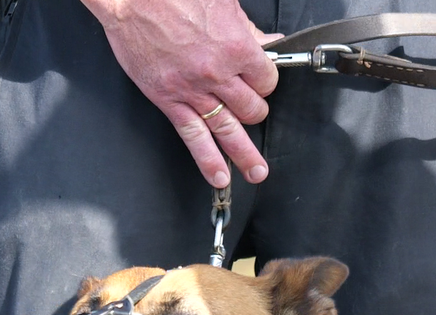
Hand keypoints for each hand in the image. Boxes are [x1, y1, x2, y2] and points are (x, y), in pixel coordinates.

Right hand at [82, 0, 280, 187]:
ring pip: (229, 131)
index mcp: (236, 47)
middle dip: (256, 111)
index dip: (266, 82)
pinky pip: (194, 138)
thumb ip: (247, 29)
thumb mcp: (223, 4)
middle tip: (252, 111)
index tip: (261, 81)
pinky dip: (208, 160)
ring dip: (246, 155)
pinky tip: (219, 176)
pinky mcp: (169, 101)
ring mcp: (193, 92)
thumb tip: (265, 42)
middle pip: (252, 109)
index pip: (267, 80)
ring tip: (256, 171)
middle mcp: (217, 74)